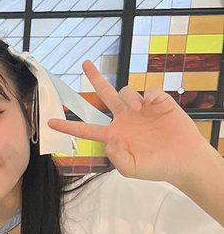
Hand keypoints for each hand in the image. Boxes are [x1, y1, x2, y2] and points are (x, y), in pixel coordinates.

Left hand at [47, 60, 213, 189]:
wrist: (183, 160)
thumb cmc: (156, 167)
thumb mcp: (131, 169)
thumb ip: (116, 158)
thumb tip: (109, 141)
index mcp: (114, 135)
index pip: (87, 128)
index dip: (69, 124)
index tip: (50, 122)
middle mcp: (124, 118)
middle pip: (104, 95)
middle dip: (95, 79)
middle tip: (85, 64)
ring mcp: (140, 109)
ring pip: (125, 92)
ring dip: (128, 97)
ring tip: (138, 108)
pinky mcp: (158, 102)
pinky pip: (148, 90)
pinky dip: (147, 93)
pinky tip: (150, 102)